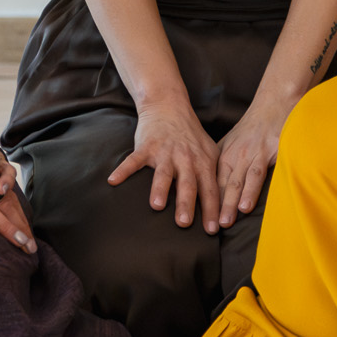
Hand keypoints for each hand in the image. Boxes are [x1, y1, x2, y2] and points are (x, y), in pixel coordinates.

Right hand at [108, 101, 219, 231]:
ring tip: (156, 206)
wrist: (169, 107)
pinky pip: (134, 160)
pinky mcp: (146, 147)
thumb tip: (223, 206)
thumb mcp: (209, 152)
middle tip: (184, 223)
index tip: (212, 230)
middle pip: (187, 184)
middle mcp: (185, 158)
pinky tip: (113, 180)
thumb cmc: (191, 136)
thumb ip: (215, 176)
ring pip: (163, 174)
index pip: (210, 189)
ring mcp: (165, 152)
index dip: (212, 210)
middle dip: (187, 204)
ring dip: (160, 189)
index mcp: (202, 162)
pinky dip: (123, 170)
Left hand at [216, 97, 287, 227]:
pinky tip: (246, 205)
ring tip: (225, 221)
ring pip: (237, 181)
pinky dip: (250, 190)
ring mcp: (251, 154)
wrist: (275, 103)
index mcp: (225, 154)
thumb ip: (224, 161)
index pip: (212, 181)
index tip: (198, 220)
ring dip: (229, 202)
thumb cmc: (254, 126)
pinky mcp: (268, 152)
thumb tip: (210, 182)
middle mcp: (235, 155)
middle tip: (208, 228)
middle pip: (221, 184)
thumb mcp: (234, 141)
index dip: (204, 200)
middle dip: (214, 207)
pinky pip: (258, 174)